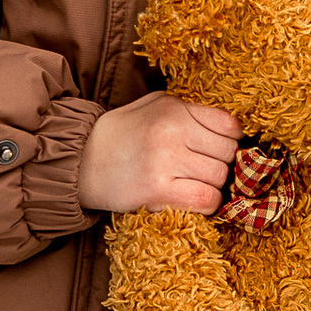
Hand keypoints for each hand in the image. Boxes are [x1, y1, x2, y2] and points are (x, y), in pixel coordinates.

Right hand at [80, 99, 237, 214]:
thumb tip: (230, 128)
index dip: (228, 140)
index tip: (214, 148)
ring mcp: (166, 160)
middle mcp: (172, 130)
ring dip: (210, 185)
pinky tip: (189, 198)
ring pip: (219, 178)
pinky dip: (204, 203)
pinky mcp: (158, 189)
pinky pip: (206, 199)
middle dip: (219, 164)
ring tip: (189, 183)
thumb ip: (189, 111)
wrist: (80, 161)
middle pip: (227, 154)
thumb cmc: (122, 134)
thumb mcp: (154, 107)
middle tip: (199, 169)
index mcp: (174, 108)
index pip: (229, 125)